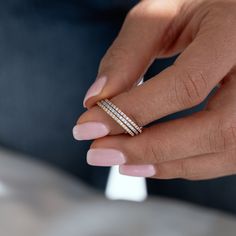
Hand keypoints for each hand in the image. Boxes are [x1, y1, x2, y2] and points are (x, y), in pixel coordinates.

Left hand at [73, 0, 235, 179]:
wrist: (225, 14)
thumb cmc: (192, 7)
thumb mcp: (159, 17)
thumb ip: (126, 56)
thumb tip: (94, 101)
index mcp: (234, 33)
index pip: (186, 84)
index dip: (135, 111)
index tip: (88, 126)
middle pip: (214, 129)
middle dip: (150, 148)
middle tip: (100, 153)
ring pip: (223, 149)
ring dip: (166, 164)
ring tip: (121, 162)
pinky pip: (223, 153)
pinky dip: (184, 164)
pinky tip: (150, 161)